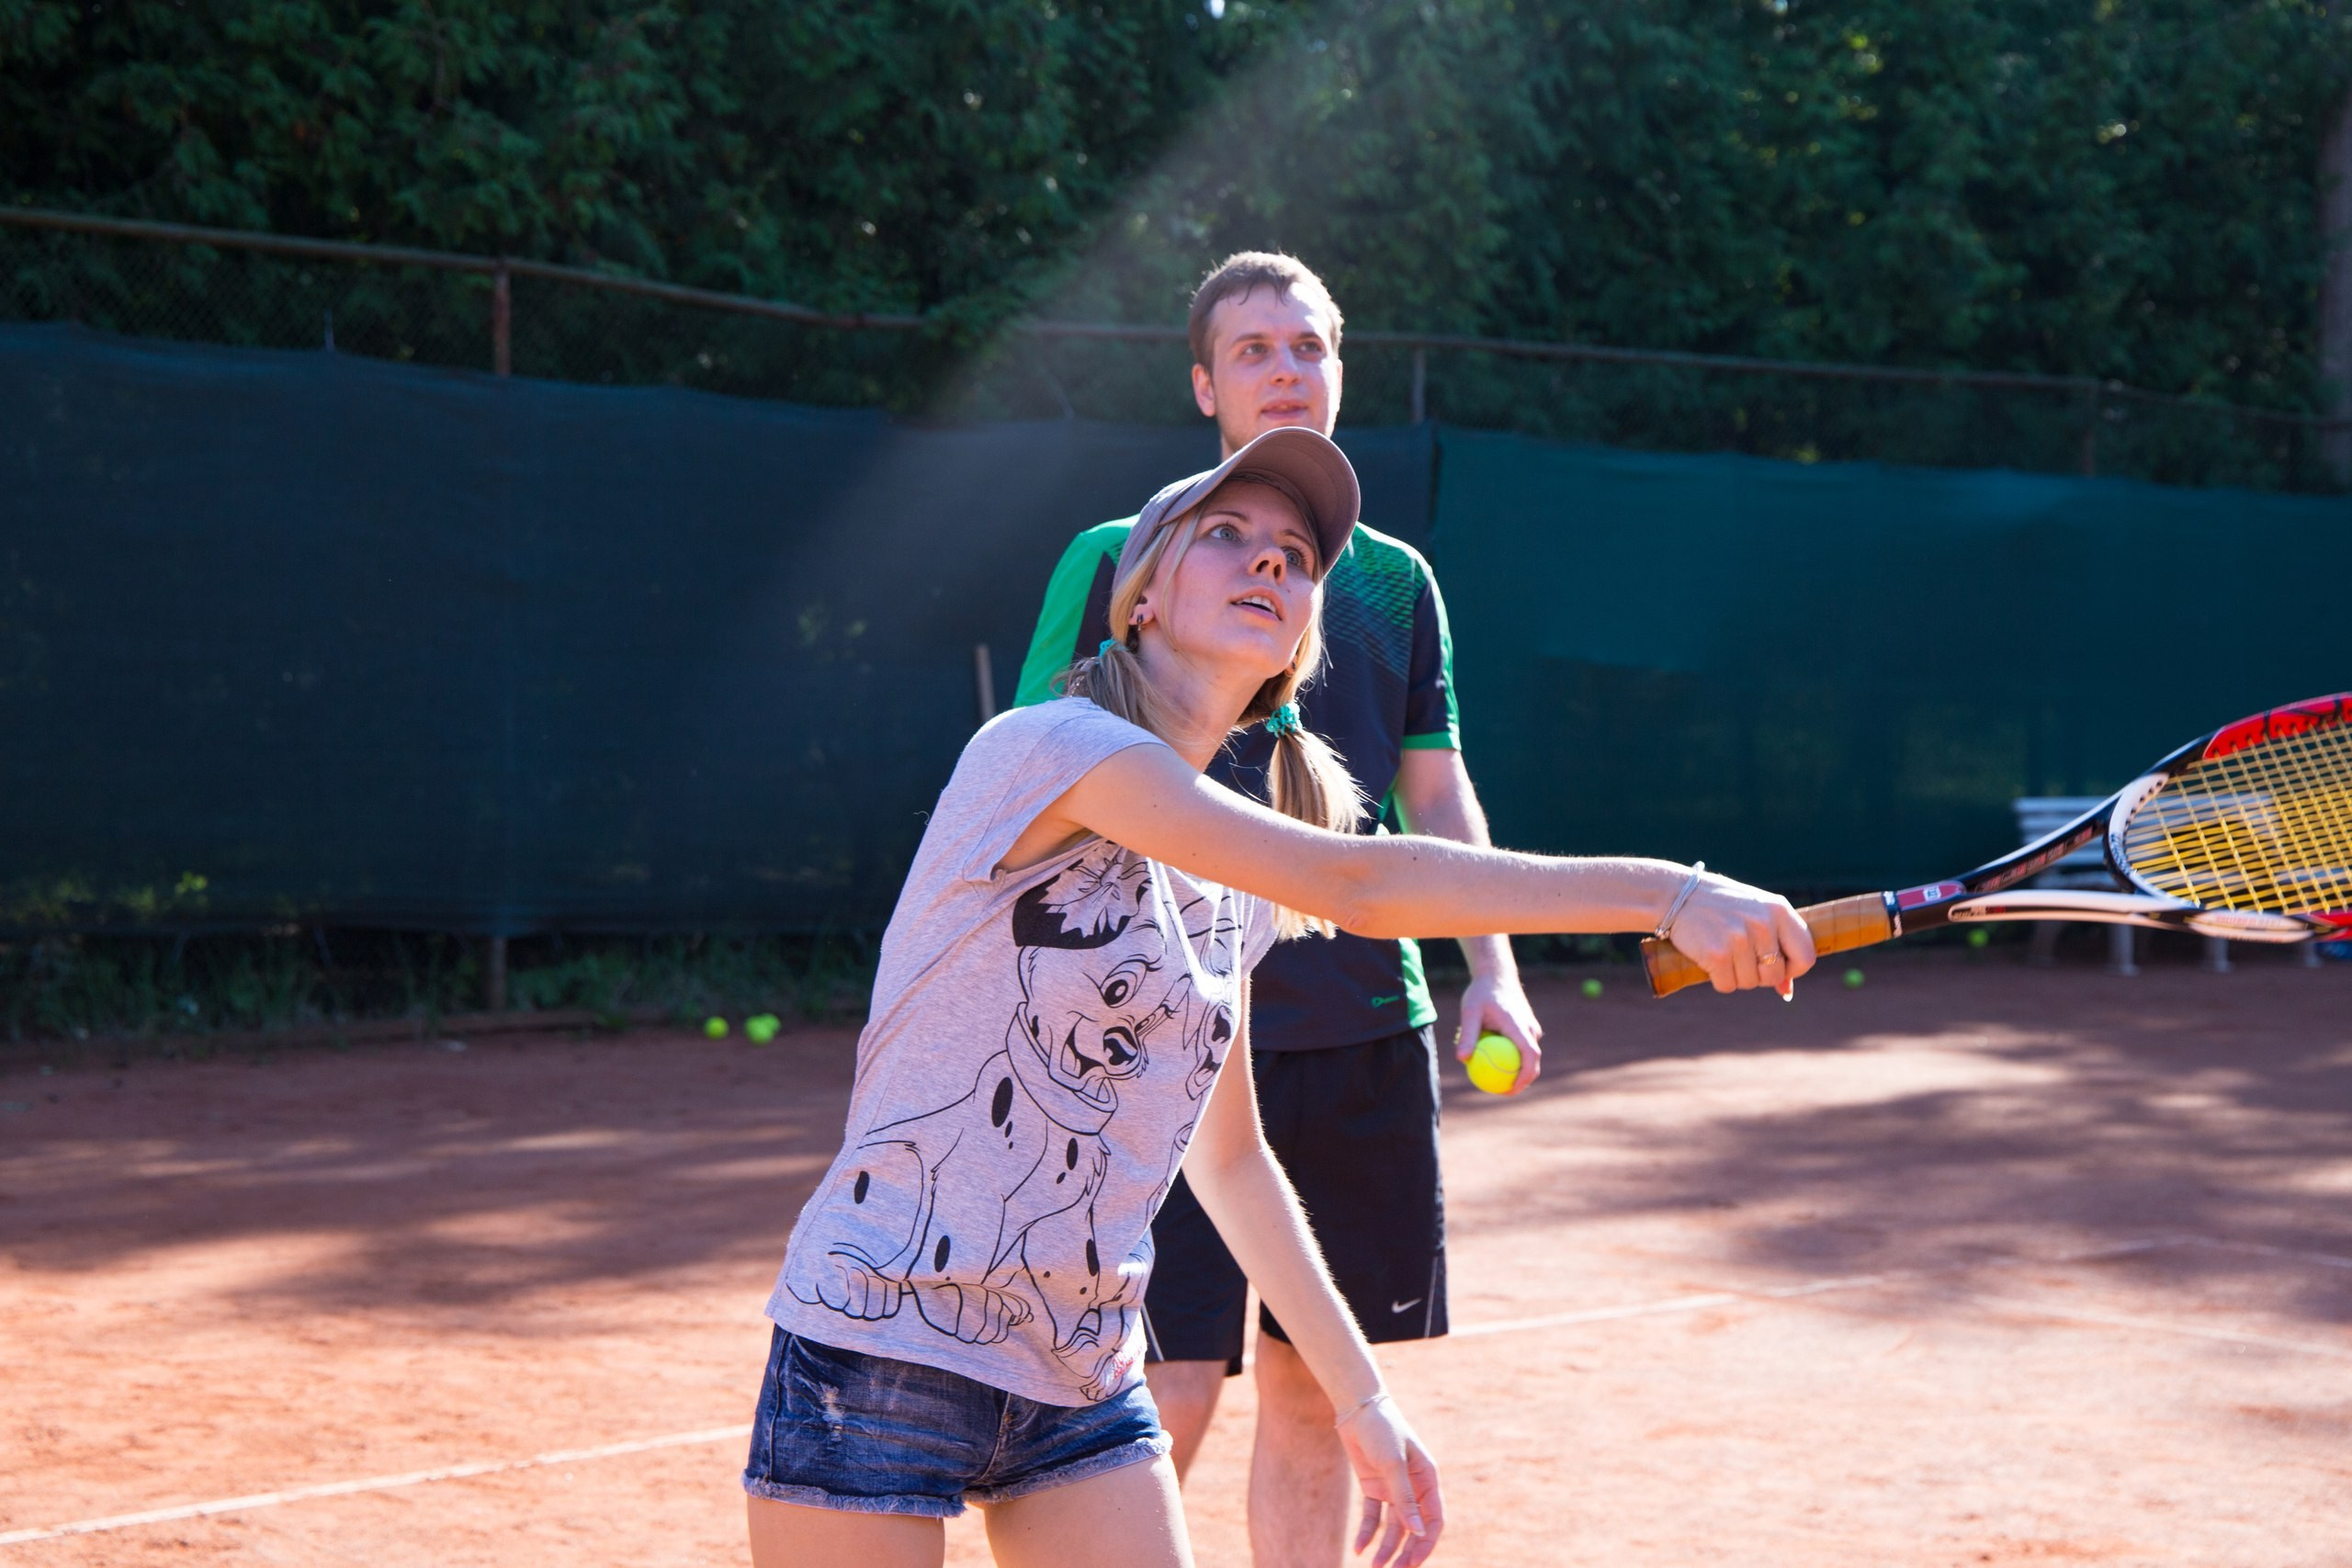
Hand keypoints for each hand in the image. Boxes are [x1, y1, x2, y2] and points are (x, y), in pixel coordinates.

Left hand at [1337, 1392, 1444, 1566]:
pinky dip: (1367, 1533)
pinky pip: (1373, 1516)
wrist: (1357, 1408)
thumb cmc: (1382, 1429)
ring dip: (1386, 1547)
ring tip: (1375, 1566)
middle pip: (1414, 1528)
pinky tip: (1359, 1548)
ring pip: (1393, 1527)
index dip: (1426, 1543)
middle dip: (1406, 1551)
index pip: (1434, 1519)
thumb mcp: (1393, 1464)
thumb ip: (1405, 1498)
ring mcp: (1393, 1488)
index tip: (1413, 1563)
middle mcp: (1413, 1487)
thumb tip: (1418, 1532)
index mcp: (1428, 1479)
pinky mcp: (1373, 1487)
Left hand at [1453, 969, 1542, 1092]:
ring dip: (1519, 1069)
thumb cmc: (1481, 992)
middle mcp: (1529, 1028)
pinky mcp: (1528, 1027)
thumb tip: (1462, 1059)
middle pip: (1533, 1061)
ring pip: (1529, 1055)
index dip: (1525, 1077)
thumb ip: (1468, 1035)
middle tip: (1504, 1092)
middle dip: (1523, 1081)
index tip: (1511, 1090)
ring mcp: (1531, 1027)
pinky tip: (1497, 1063)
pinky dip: (1515, 1057)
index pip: (1530, 1056)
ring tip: (1498, 1081)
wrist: (1497, 975)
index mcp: (1519, 1026)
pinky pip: (1524, 1047)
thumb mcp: (1470, 1011)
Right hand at [1664, 872, 1816, 997]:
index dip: (1793, 970)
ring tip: (1722, 952)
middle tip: (1740, 957)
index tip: (1778, 967)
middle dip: (1758, 975)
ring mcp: (1740, 939)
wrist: (1677, 894)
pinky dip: (1718, 979)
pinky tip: (1709, 958)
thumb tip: (1786, 991)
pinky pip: (1727, 986)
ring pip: (1750, 983)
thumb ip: (1776, 944)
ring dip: (1735, 976)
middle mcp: (1763, 924)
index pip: (1806, 957)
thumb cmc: (1721, 907)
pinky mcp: (1717, 954)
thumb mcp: (1755, 914)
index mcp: (1779, 910)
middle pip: (1775, 975)